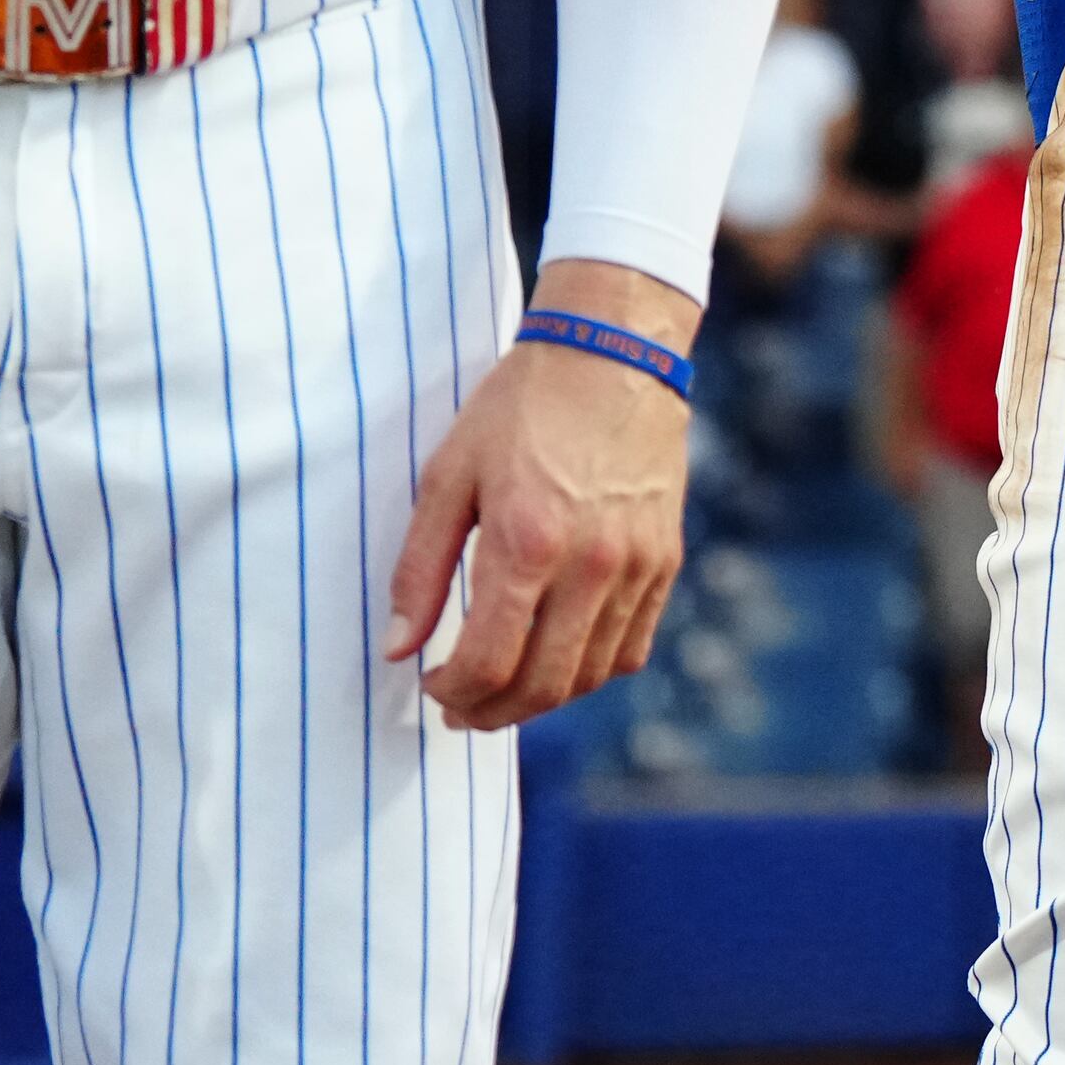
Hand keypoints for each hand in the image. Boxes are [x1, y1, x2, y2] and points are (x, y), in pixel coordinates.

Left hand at [386, 260, 698, 729]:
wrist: (614, 353)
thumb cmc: (520, 407)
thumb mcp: (449, 475)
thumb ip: (420, 568)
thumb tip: (398, 649)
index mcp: (526, 541)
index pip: (488, 661)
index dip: (451, 690)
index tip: (429, 683)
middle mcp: (590, 564)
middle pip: (541, 684)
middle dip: (490, 711)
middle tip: (460, 709)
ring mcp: (636, 565)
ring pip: (589, 675)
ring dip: (540, 699)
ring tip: (505, 689)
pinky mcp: (665, 558)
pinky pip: (632, 646)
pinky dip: (592, 669)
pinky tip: (559, 656)